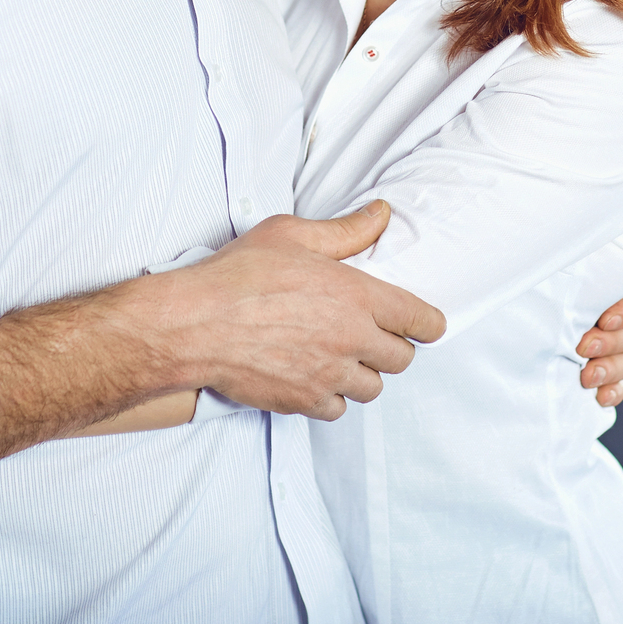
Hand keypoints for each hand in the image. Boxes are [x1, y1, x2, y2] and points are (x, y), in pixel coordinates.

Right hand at [164, 200, 448, 420]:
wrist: (194, 324)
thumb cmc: (238, 275)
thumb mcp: (292, 235)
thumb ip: (345, 230)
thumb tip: (381, 214)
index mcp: (356, 295)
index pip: (420, 318)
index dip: (428, 322)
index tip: (426, 324)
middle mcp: (351, 339)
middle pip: (402, 359)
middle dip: (392, 347)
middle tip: (372, 336)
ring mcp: (329, 375)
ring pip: (372, 388)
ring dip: (363, 374)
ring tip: (341, 357)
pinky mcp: (304, 401)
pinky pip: (338, 409)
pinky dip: (332, 397)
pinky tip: (315, 377)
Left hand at [577, 218, 622, 407]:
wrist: (572, 279)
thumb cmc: (598, 254)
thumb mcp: (614, 242)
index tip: (606, 318)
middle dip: (613, 342)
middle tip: (584, 345)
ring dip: (610, 370)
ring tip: (586, 376)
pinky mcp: (622, 361)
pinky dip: (614, 391)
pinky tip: (600, 397)